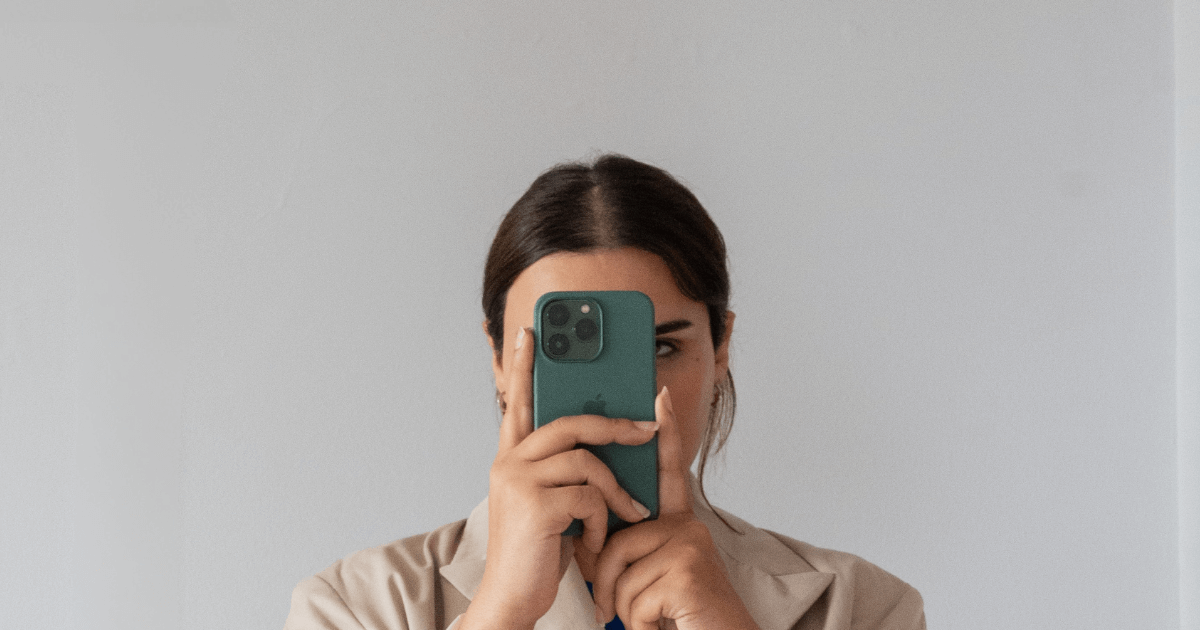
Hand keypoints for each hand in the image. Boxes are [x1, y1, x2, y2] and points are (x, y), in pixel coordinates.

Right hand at [461, 327, 656, 629]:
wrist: (513, 598)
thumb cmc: (538, 551)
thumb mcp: (554, 501)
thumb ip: (568, 468)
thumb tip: (610, 436)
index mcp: (511, 458)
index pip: (516, 402)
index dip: (522, 365)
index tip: (530, 331)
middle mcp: (508, 463)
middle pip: (570, 423)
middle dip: (616, 425)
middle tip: (650, 429)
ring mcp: (518, 482)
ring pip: (587, 461)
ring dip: (617, 490)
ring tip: (630, 515)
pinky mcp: (534, 505)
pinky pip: (589, 495)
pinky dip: (601, 519)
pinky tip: (594, 539)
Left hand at [589, 387, 759, 629]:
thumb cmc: (678, 617)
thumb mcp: (648, 577)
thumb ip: (629, 546)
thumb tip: (591, 526)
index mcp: (677, 525)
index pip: (668, 473)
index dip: (666, 432)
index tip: (661, 393)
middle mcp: (688, 527)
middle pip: (618, 538)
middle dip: (605, 579)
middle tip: (610, 607)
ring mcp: (689, 545)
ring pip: (619, 568)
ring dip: (621, 606)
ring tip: (646, 621)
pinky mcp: (687, 570)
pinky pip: (632, 592)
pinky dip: (637, 621)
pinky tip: (658, 626)